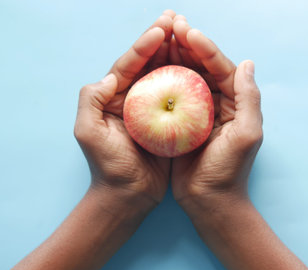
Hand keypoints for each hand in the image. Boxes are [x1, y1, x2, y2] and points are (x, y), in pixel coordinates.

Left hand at [74, 11, 175, 209]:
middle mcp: (134, 99)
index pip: (129, 64)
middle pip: (150, 64)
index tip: (161, 29)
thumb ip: (90, 100)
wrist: (127, 195)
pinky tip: (201, 68)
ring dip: (179, 54)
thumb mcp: (88, 133)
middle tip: (178, 19)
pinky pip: (181, 97)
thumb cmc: (107, 167)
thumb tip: (111, 75)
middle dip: (163, 40)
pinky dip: (190, 80)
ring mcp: (153, 110)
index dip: (144, 45)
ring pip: (167, 76)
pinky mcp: (169, 123)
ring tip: (191, 35)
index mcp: (114, 97)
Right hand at [170, 18, 262, 213]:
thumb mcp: (247, 134)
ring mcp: (198, 113)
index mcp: (235, 103)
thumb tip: (248, 62)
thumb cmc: (230, 170)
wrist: (209, 201)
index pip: (222, 68)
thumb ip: (249, 98)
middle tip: (170, 25)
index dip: (206, 48)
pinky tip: (150, 68)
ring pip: (185, 78)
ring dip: (174, 58)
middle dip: (187, 46)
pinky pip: (171, 96)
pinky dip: (162, 81)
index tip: (188, 31)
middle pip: (202, 68)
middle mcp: (218, 104)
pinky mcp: (181, 124)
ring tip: (159, 38)